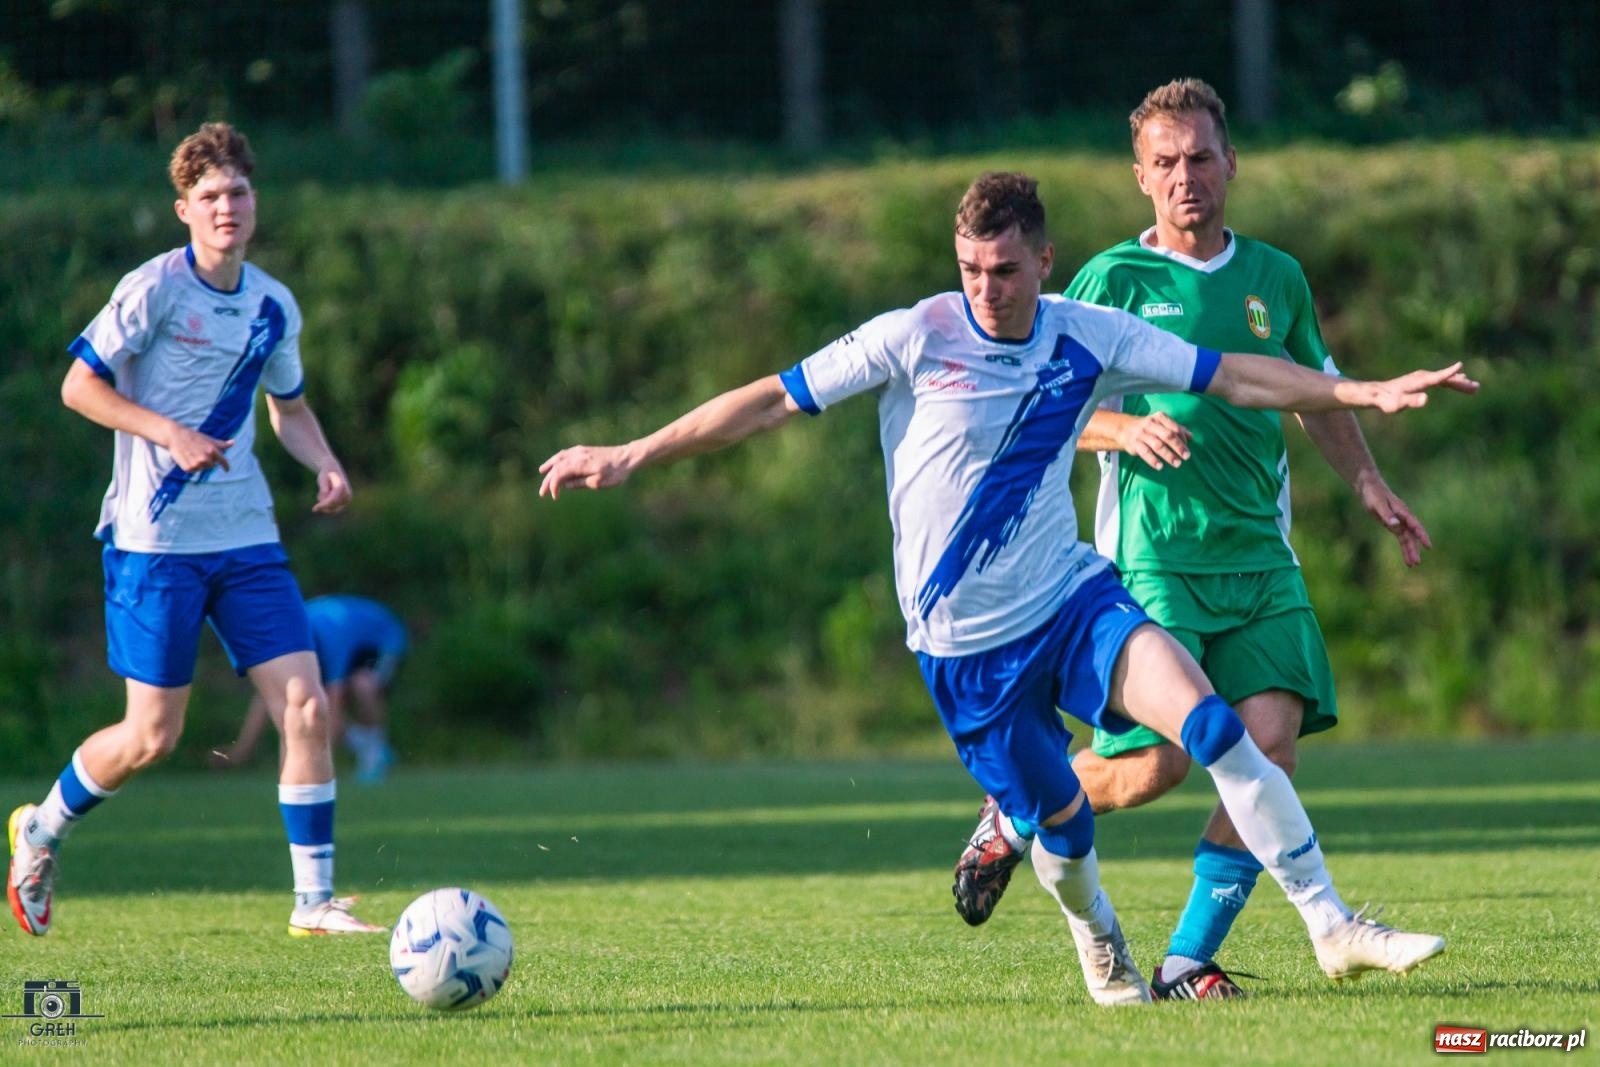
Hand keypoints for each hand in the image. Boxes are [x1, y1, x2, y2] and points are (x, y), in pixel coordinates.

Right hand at [165, 423, 232, 472]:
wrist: (175, 436)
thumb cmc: (193, 436)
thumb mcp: (208, 439)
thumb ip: (221, 444)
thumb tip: (233, 442)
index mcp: (212, 450)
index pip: (223, 461)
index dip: (225, 466)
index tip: (227, 470)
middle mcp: (206, 458)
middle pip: (211, 465)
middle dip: (207, 461)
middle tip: (198, 452)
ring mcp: (197, 463)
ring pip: (202, 468)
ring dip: (199, 464)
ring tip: (192, 454)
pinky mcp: (188, 468)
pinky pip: (193, 470)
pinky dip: (191, 466)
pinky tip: (186, 457)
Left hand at [313, 468, 351, 512]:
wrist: (333, 471)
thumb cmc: (326, 474)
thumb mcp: (322, 480)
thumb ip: (323, 489)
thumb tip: (323, 500)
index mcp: (342, 487)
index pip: (332, 500)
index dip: (323, 505)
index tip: (314, 509)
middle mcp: (347, 494)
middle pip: (333, 506)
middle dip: (323, 504)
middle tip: (318, 494)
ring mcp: (347, 499)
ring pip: (333, 509)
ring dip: (325, 503)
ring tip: (323, 492)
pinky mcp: (345, 502)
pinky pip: (334, 509)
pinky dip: (327, 504)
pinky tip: (326, 495)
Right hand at [538, 445, 633, 498]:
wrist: (627, 457)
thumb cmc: (615, 473)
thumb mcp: (599, 483)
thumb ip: (580, 483)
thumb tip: (566, 485)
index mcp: (580, 463)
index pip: (559, 474)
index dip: (554, 486)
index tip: (554, 497)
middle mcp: (577, 455)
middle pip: (557, 467)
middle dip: (548, 480)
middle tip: (542, 493)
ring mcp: (580, 451)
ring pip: (560, 457)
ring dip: (550, 466)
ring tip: (542, 472)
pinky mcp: (584, 450)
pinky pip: (566, 454)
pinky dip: (558, 459)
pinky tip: (556, 462)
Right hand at [1117, 413, 1191, 469]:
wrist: (1124, 429)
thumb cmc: (1148, 428)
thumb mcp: (1161, 424)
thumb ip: (1176, 429)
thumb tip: (1191, 437)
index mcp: (1159, 418)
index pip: (1174, 428)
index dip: (1182, 438)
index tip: (1187, 448)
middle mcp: (1150, 424)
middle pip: (1167, 435)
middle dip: (1178, 446)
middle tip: (1187, 456)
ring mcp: (1141, 434)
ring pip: (1157, 445)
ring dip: (1168, 455)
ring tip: (1177, 464)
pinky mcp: (1134, 444)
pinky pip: (1145, 452)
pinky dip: (1153, 460)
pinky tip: (1160, 466)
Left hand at [1355, 472, 1430, 566]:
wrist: (1368, 486)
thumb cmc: (1373, 493)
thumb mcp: (1377, 504)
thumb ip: (1386, 514)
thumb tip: (1395, 525)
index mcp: (1402, 511)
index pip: (1414, 525)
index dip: (1422, 535)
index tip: (1428, 546)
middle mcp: (1403, 517)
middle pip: (1411, 535)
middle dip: (1414, 548)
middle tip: (1417, 562)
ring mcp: (1398, 521)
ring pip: (1407, 538)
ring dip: (1410, 550)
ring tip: (1413, 564)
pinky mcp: (1392, 524)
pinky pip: (1401, 537)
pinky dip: (1403, 546)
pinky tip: (1406, 557)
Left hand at [1363, 362, 1479, 412]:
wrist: (1377, 393)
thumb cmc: (1386, 401)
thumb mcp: (1397, 405)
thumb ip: (1410, 401)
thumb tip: (1426, 399)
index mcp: (1419, 381)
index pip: (1437, 377)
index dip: (1449, 372)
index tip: (1460, 366)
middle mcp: (1422, 376)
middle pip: (1445, 378)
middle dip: (1461, 383)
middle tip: (1476, 388)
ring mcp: (1422, 377)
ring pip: (1444, 379)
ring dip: (1459, 382)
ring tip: (1474, 387)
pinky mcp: (1421, 380)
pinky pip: (1440, 380)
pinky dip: (1451, 381)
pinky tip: (1459, 381)